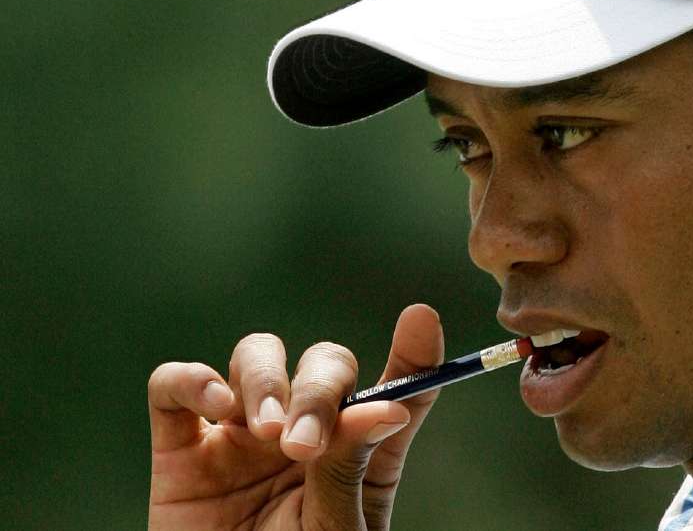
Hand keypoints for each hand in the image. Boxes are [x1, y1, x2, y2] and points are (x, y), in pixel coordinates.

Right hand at [147, 304, 444, 529]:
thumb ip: (350, 469)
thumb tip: (385, 407)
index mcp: (360, 454)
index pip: (400, 388)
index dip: (414, 352)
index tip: (420, 320)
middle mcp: (308, 431)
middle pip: (326, 364)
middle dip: (320, 388)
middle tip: (303, 445)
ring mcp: (243, 434)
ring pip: (258, 355)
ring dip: (266, 379)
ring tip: (265, 432)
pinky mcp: (182, 449)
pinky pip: (174, 388)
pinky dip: (192, 379)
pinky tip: (216, 404)